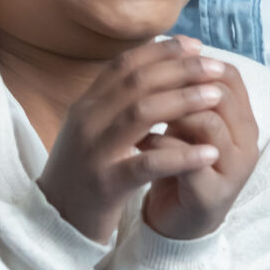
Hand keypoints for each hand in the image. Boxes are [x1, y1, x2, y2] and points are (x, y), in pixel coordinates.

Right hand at [37, 38, 231, 242]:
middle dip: (180, 69)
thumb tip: (155, 70)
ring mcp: (94, 152)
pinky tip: (209, 153)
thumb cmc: (84, 175)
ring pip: (141, 113)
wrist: (53, 224)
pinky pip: (146, 164)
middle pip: (137, 82)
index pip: (124, 65)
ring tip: (216, 96)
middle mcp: (86, 121)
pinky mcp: (105, 185)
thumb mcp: (93, 131)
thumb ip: (116, 103)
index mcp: (86, 106)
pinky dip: (180, 156)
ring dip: (183, 101)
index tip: (195, 45)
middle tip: (215, 65)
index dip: (161, 51)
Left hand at [139, 48, 261, 240]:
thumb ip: (186, 94)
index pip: (230, 76)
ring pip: (208, 123)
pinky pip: (189, 161)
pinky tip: (141, 145)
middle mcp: (247, 143)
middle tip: (147, 86)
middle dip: (181, 86)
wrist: (179, 224)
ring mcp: (233, 170)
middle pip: (221, 95)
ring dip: (171, 115)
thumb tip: (168, 47)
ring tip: (142, 117)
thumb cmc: (181, 166)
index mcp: (243, 121)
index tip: (163, 62)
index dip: (196, 63)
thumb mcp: (187, 125)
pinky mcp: (213, 195)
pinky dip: (162, 148)